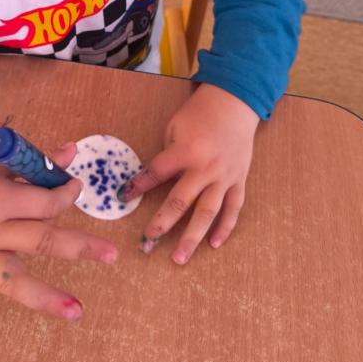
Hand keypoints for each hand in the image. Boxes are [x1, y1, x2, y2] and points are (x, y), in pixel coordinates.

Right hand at [0, 133, 117, 340]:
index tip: (74, 184)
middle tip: (113, 255)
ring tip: (77, 311)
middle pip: (41, 242)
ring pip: (14, 278)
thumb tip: (71, 153)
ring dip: (46, 297)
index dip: (65, 192)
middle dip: (80, 247)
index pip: (44, 204)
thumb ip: (37, 158)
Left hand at [118, 84, 258, 262]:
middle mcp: (205, 168)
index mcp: (186, 151)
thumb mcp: (175, 127)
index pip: (156, 174)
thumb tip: (158, 179)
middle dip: (162, 224)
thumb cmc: (200, 113)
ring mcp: (224, 177)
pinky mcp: (239, 180)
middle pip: (180, 202)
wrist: (235, 103)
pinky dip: (225, 227)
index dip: (138, 186)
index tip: (123, 197)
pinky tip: (214, 244)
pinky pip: (233, 208)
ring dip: (193, 237)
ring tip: (180, 258)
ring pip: (208, 213)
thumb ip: (168, 155)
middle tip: (147, 243)